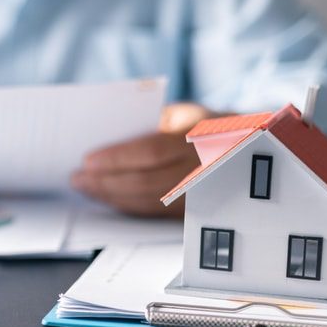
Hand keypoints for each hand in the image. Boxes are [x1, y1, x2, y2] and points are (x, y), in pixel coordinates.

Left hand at [71, 103, 218, 216]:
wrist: (248, 151)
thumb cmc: (206, 127)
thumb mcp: (184, 114)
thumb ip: (151, 124)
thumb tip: (107, 138)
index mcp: (202, 135)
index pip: (152, 151)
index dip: (117, 159)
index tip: (87, 160)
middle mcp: (204, 168)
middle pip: (146, 182)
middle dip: (106, 183)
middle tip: (77, 179)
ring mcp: (203, 193)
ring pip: (149, 202)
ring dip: (113, 197)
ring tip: (86, 188)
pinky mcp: (196, 211)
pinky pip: (156, 212)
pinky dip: (128, 206)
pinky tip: (109, 198)